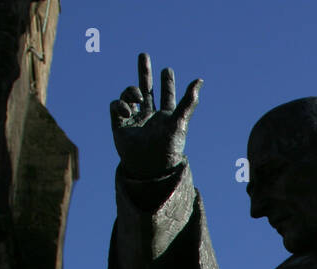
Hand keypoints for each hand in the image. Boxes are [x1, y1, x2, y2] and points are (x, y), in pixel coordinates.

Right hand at [109, 52, 201, 178]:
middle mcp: (150, 117)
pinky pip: (115, 106)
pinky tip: (128, 110)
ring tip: (139, 98)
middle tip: (143, 55)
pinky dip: (120, 104)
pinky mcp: (119, 124)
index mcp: (166, 117)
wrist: (149, 165)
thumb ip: (189, 101)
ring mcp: (134, 120)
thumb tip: (200, 80)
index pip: (166, 96)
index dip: (167, 84)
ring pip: (129, 95)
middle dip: (144, 73)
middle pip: (146, 89)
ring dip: (132, 91)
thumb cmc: (168, 146)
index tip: (167, 70)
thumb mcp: (180, 120)